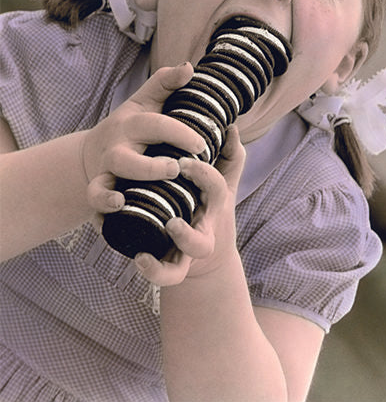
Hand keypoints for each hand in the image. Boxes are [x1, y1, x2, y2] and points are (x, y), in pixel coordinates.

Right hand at [82, 63, 205, 215]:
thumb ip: (166, 83)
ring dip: (111, 194)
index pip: (155, 125)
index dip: (179, 134)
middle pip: (125, 159)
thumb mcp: (147, 102)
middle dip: (148, 167)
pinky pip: (95, 208)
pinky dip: (100, 214)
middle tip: (174, 169)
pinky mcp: (98, 194)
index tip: (202, 144)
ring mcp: (104, 174)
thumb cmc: (131, 126)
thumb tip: (189, 67)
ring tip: (125, 200)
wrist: (94, 151)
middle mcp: (116, 149)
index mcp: (132, 125)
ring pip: (102, 186)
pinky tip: (115, 216)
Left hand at [134, 125, 245, 284]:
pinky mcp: (171, 265)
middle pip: (200, 241)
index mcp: (212, 207)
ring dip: (167, 257)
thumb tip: (231, 126)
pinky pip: (165, 274)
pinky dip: (154, 270)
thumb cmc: (209, 209)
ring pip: (180, 265)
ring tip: (156, 241)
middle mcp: (201, 231)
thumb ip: (228, 155)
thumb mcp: (223, 182)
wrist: (208, 258)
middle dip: (186, 233)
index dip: (203, 176)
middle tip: (171, 220)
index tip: (184, 163)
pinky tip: (139, 258)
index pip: (216, 189)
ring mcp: (185, 252)